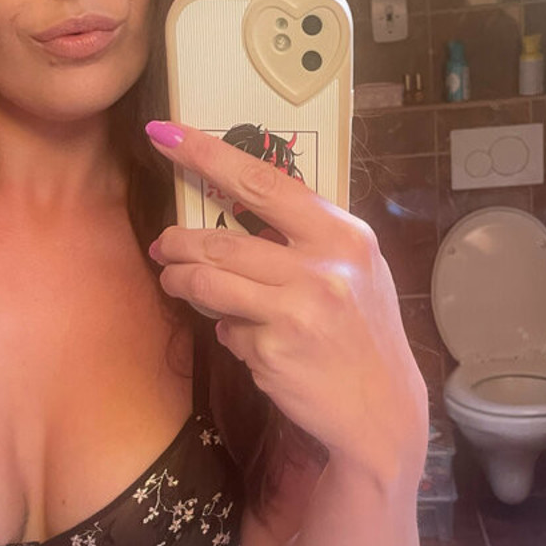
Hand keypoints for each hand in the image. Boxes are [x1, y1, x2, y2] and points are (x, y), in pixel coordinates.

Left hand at [145, 120, 427, 484]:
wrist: (382, 411)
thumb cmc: (361, 335)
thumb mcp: (353, 271)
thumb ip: (305, 239)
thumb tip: (235, 210)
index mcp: (343, 234)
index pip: (262, 180)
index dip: (206, 155)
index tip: (165, 134)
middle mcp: (324, 265)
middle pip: (221, 240)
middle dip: (178, 243)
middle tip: (162, 247)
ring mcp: (298, 309)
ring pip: (209, 282)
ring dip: (181, 282)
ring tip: (175, 282)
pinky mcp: (275, 350)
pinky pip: (227, 330)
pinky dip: (227, 332)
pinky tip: (246, 340)